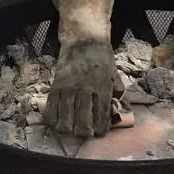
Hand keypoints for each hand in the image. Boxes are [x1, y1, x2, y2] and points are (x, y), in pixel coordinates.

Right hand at [44, 0, 116, 137]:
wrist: (84, 39)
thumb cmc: (102, 58)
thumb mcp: (115, 74)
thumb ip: (117, 92)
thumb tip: (123, 110)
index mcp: (102, 87)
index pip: (101, 115)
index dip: (100, 128)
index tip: (99, 132)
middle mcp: (85, 88)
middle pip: (82, 120)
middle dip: (84, 132)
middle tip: (85, 134)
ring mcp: (69, 87)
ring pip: (65, 117)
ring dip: (68, 128)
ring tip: (70, 130)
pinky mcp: (56, 85)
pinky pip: (51, 107)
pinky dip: (53, 118)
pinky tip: (57, 121)